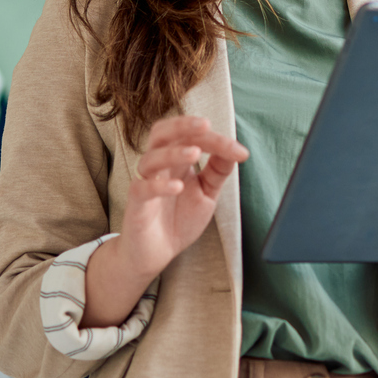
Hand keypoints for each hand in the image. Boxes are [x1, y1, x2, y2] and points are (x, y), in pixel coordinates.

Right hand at [80, 116, 248, 328]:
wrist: (156, 253)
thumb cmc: (178, 219)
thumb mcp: (206, 193)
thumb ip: (218, 171)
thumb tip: (236, 151)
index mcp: (176, 160)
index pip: (192, 137)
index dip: (216, 139)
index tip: (240, 152)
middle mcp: (160, 166)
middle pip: (162, 133)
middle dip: (182, 125)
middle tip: (204, 125)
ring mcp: (146, 183)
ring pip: (151, 158)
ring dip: (173, 153)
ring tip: (194, 153)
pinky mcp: (137, 204)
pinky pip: (143, 188)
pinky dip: (159, 185)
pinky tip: (177, 186)